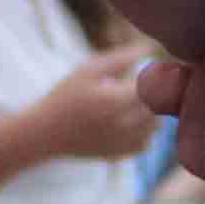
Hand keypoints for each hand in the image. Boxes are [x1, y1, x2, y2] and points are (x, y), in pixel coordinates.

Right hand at [25, 51, 161, 161]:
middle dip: (157, 93)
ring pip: (157, 125)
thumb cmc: (66, 95)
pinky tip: (129, 120)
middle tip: (146, 84)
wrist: (45, 132)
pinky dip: (145, 131)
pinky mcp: (122, 154)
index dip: (158, 75)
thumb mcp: (87, 70)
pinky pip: (147, 141)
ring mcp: (124, 142)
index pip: (156, 86)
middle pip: (160, 106)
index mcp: (116, 100)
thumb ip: (120, 58)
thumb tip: (148, 49)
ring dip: (152, 111)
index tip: (153, 70)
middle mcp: (123, 124)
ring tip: (136, 101)